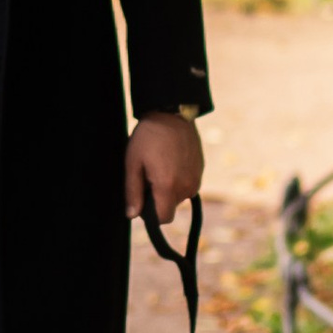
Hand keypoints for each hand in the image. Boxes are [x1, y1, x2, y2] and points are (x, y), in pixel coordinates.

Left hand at [124, 110, 203, 231]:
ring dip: (169, 189)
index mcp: (168, 186)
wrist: (172, 113)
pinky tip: (171, 161)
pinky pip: (188, 185)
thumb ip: (133, 192)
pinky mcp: (201, 170)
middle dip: (159, 198)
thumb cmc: (149, 137)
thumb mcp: (133, 163)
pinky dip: (179, 180)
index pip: (163, 219)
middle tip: (149, 174)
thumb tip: (132, 215)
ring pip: (179, 197)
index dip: (150, 213)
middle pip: (170, 207)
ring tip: (160, 165)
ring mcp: (196, 178)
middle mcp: (186, 186)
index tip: (143, 196)